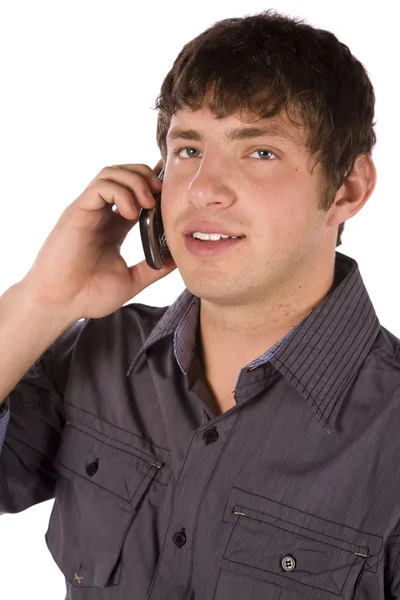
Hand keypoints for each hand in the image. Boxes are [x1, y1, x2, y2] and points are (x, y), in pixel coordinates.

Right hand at [21, 161, 176, 320]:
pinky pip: (100, 185)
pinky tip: (132, 213)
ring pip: (112, 172)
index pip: (136, 192)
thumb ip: (153, 268)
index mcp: (115, 226)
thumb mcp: (132, 280)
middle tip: (163, 196)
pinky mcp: (77, 212)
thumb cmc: (88, 294)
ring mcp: (89, 210)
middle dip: (148, 176)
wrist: (60, 304)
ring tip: (149, 203)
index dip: (155, 184)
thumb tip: (178, 259)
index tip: (174, 188)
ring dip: (136, 181)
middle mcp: (102, 213)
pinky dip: (121, 192)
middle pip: (125, 173)